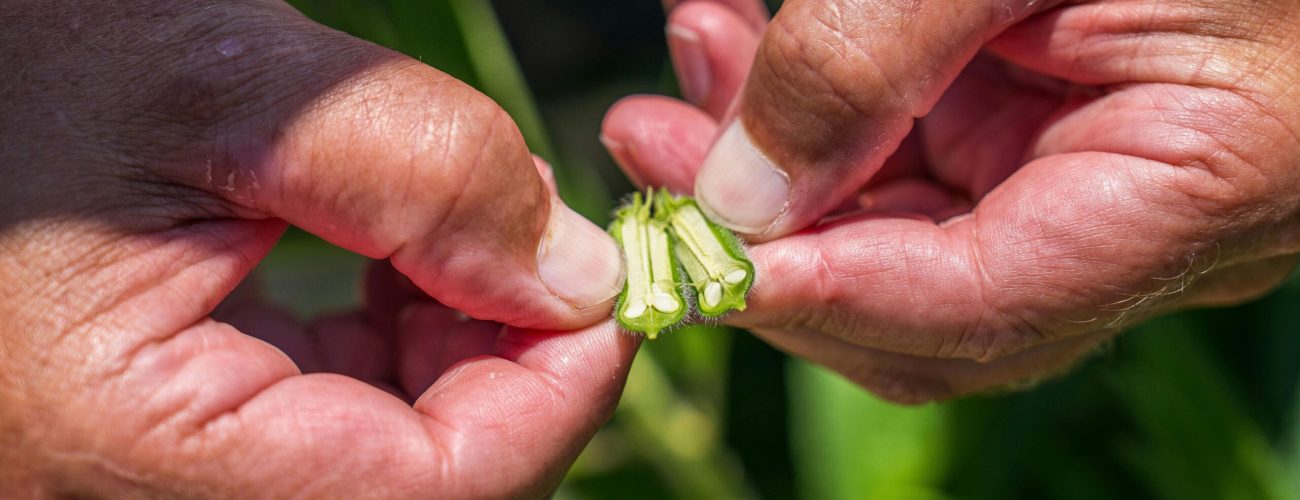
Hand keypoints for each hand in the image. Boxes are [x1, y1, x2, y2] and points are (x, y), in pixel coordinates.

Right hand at [0, 1, 631, 496]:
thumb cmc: (15, 60)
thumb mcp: (224, 85)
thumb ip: (422, 174)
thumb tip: (578, 278)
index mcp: (139, 452)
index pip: (439, 489)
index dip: (559, 389)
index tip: (612, 278)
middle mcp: (142, 498)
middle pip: (426, 485)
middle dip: (515, 363)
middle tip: (544, 239)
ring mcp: (154, 473)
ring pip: (386, 462)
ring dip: (461, 351)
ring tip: (464, 231)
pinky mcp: (170, 431)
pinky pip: (327, 427)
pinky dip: (395, 350)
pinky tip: (398, 258)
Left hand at [603, 0, 1299, 402]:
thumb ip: (878, 57)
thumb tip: (743, 194)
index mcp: (1192, 187)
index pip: (977, 306)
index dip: (817, 295)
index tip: (688, 255)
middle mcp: (1138, 220)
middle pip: (912, 293)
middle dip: (765, 227)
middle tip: (648, 140)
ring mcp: (1085, 181)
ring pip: (894, 226)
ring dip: (773, 156)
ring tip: (691, 55)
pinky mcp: (1041, 134)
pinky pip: (913, 157)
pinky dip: (821, 114)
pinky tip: (746, 44)